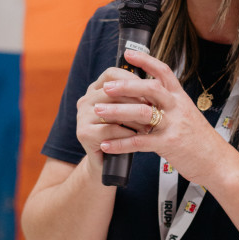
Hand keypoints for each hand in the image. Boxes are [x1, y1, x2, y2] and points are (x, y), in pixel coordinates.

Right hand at [75, 63, 153, 179]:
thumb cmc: (123, 135)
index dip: (132, 79)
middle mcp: (85, 100)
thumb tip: (157, 83)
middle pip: (113, 91)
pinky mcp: (83, 133)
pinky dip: (127, 134)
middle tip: (155, 108)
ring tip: (150, 125)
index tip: (150, 88)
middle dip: (137, 100)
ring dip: (134, 118)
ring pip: (112, 110)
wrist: (109, 165)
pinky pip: (110, 129)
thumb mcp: (129, 111)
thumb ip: (135, 95)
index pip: (112, 73)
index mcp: (95, 90)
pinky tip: (137, 138)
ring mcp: (81, 116)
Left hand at [91, 48, 227, 183]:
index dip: (146, 60)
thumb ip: (167, 106)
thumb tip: (145, 99)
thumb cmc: (199, 140)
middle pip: (150, 88)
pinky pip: (140, 142)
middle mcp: (178, 107)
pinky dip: (120, 144)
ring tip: (98, 112)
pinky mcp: (169, 144)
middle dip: (125, 86)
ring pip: (142, 113)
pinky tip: (105, 145)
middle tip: (106, 87)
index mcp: (180, 97)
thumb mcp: (186, 116)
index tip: (128, 54)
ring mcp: (174, 125)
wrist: (217, 162)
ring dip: (117, 112)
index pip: (163, 71)